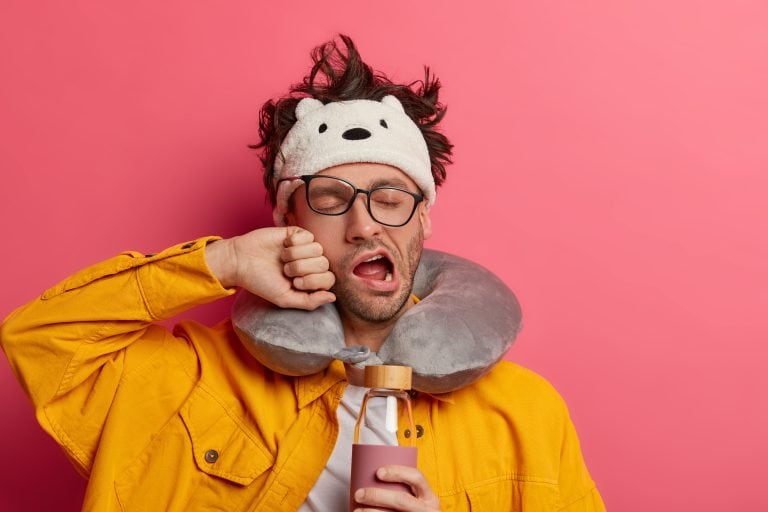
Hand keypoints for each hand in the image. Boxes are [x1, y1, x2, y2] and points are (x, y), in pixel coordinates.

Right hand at [205, 227, 335, 309]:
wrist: (241, 261)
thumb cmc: (261, 282)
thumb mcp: (285, 298)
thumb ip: (310, 302)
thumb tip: (333, 297)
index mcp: (310, 280)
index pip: (329, 279)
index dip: (313, 281)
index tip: (294, 282)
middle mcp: (310, 264)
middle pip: (324, 264)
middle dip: (303, 268)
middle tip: (286, 270)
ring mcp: (305, 248)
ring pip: (318, 249)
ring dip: (297, 255)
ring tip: (283, 258)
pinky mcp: (297, 233)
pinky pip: (309, 236)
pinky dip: (294, 243)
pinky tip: (283, 245)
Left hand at [354, 465, 440, 511]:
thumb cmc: (415, 511)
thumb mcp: (419, 500)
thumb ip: (404, 489)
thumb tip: (373, 476)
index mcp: (429, 497)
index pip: (416, 478)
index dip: (398, 472)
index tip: (378, 472)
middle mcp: (426, 509)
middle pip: (401, 500)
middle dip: (377, 496)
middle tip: (359, 494)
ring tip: (357, 510)